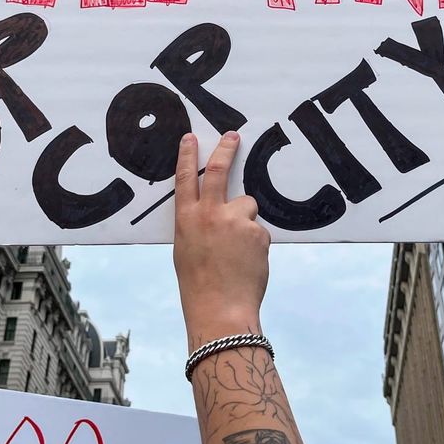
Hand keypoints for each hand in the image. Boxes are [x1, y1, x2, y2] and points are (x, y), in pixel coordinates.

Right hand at [173, 132, 270, 348]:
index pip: (185, 178)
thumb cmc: (199, 284)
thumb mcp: (186, 249)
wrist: (221, 309)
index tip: (191, 138)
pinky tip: (247, 262)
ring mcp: (235, 221)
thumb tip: (212, 211)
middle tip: (233, 135)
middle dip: (226, 149)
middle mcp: (210, 214)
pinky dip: (255, 242)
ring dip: (245, 220)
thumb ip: (197, 224)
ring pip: (246, 206)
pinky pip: (258, 230)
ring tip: (238, 250)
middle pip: (218, 170)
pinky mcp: (257, 232)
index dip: (187, 155)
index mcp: (186, 219)